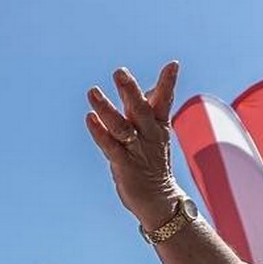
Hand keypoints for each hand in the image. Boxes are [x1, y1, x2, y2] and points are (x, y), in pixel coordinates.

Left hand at [83, 63, 187, 223]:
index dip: (168, 83)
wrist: (158, 200)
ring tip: (92, 91)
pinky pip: (110, 146)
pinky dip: (99, 132)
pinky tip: (89, 118)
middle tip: (119, 71)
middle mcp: (149, 135)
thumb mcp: (154, 134)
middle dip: (130, 90)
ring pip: (121, 125)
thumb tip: (150, 89)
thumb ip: (150, 110)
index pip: (165, 101)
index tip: (173, 64)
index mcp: (158, 126)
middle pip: (140, 109)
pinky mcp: (124, 164)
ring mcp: (136, 150)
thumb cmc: (152, 162)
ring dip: (106, 108)